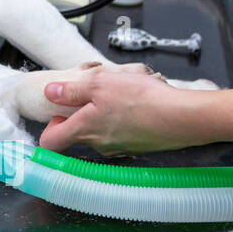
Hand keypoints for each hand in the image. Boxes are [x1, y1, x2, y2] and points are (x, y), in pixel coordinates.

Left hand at [38, 70, 202, 153]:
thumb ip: (71, 91)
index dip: (48, 127)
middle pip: (77, 134)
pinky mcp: (137, 145)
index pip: (50, 142)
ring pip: (101, 131)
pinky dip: (123, 118)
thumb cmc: (142, 100)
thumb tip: (49, 93)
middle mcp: (100, 144)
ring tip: (120, 93)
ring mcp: (120, 147)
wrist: (184, 117)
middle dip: (81, 112)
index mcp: (84, 130)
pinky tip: (137, 102)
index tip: (58, 112)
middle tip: (94, 92)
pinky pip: (121, 132)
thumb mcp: (99, 84)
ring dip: (104, 112)